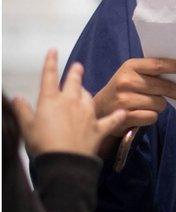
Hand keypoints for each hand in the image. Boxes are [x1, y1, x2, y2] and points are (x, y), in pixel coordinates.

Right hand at [11, 50, 125, 155]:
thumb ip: (22, 110)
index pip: (49, 77)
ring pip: (89, 97)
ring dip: (86, 93)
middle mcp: (71, 102)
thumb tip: (17, 98)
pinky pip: (111, 120)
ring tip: (85, 91)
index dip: (51, 62)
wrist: (64, 161)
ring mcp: (87, 114)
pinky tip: (123, 112)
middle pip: (74, 82)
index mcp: (51, 100)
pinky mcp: (99, 127)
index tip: (53, 50)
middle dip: (75, 73)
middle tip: (78, 66)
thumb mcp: (26, 127)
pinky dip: (116, 117)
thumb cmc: (42, 144)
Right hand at [92, 56, 175, 137]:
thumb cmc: (122, 90)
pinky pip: (152, 117)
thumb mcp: (131, 75)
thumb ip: (151, 72)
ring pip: (160, 104)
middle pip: (164, 87)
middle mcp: (126, 81)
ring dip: (159, 106)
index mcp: (130, 66)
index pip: (158, 64)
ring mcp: (124, 99)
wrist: (98, 110)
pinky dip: (151, 117)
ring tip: (148, 105)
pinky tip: (142, 115)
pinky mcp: (125, 116)